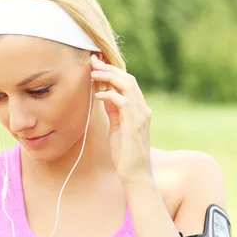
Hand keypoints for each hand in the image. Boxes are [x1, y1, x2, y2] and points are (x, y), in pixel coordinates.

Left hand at [91, 55, 152, 184]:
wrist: (135, 173)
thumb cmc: (124, 153)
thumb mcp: (117, 127)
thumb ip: (114, 111)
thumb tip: (104, 95)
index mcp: (139, 109)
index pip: (128, 83)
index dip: (113, 71)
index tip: (97, 65)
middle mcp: (143, 109)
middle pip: (128, 79)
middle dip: (110, 69)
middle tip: (93, 63)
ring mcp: (140, 116)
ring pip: (128, 85)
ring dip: (109, 77)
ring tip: (93, 73)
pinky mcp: (134, 124)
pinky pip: (123, 101)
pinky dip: (110, 95)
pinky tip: (98, 95)